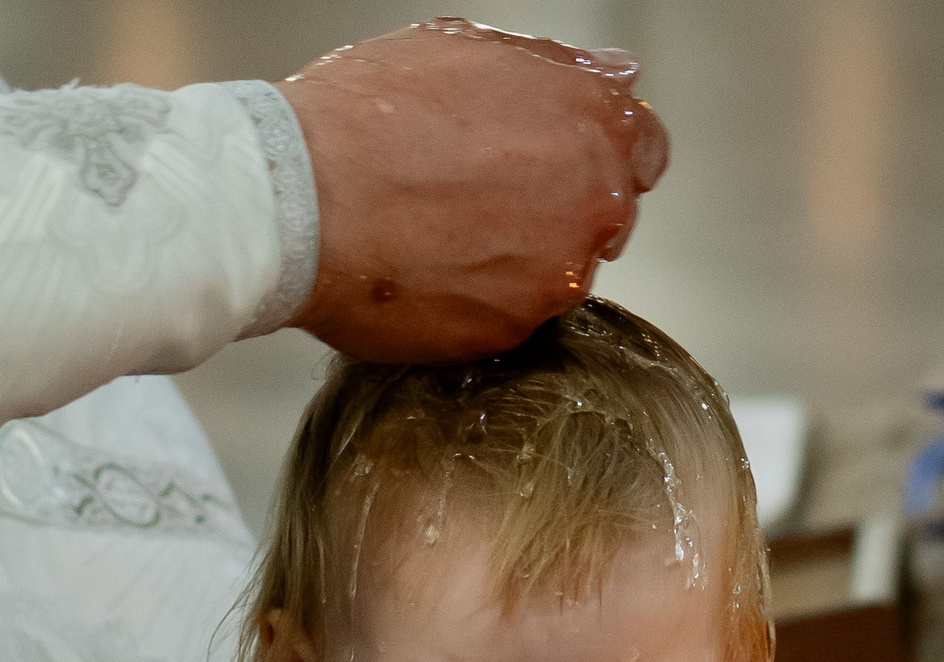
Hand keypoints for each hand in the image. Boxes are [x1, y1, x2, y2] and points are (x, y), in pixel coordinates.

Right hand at [280, 18, 669, 360]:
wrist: (300, 200)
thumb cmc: (365, 116)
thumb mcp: (462, 49)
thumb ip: (550, 69)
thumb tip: (603, 75)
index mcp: (591, 121)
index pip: (644, 146)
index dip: (603, 151)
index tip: (570, 158)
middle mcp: (593, 201)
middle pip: (605, 213)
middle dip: (560, 203)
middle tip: (484, 194)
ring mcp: (559, 273)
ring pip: (559, 268)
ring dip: (518, 254)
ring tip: (441, 230)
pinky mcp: (515, 331)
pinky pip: (512, 313)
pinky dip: (479, 297)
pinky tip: (427, 267)